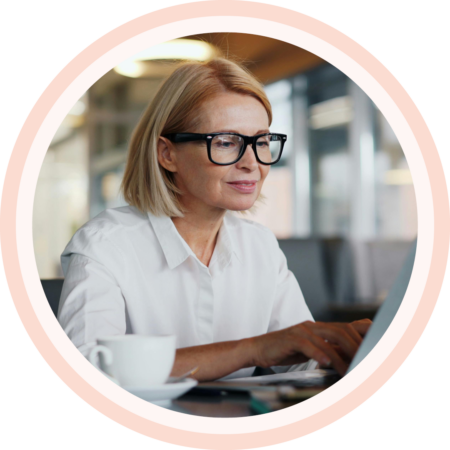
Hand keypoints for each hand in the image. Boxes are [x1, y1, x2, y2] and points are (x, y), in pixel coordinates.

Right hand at [247, 319, 371, 376]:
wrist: (258, 348)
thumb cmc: (285, 350)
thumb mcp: (311, 350)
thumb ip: (329, 350)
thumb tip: (351, 358)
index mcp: (320, 328)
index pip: (347, 326)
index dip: (364, 333)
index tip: (379, 344)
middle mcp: (314, 326)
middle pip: (342, 331)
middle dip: (358, 346)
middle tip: (366, 362)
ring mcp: (302, 330)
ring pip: (328, 338)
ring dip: (342, 356)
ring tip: (350, 370)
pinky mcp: (290, 338)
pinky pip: (307, 344)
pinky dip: (318, 353)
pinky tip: (325, 363)